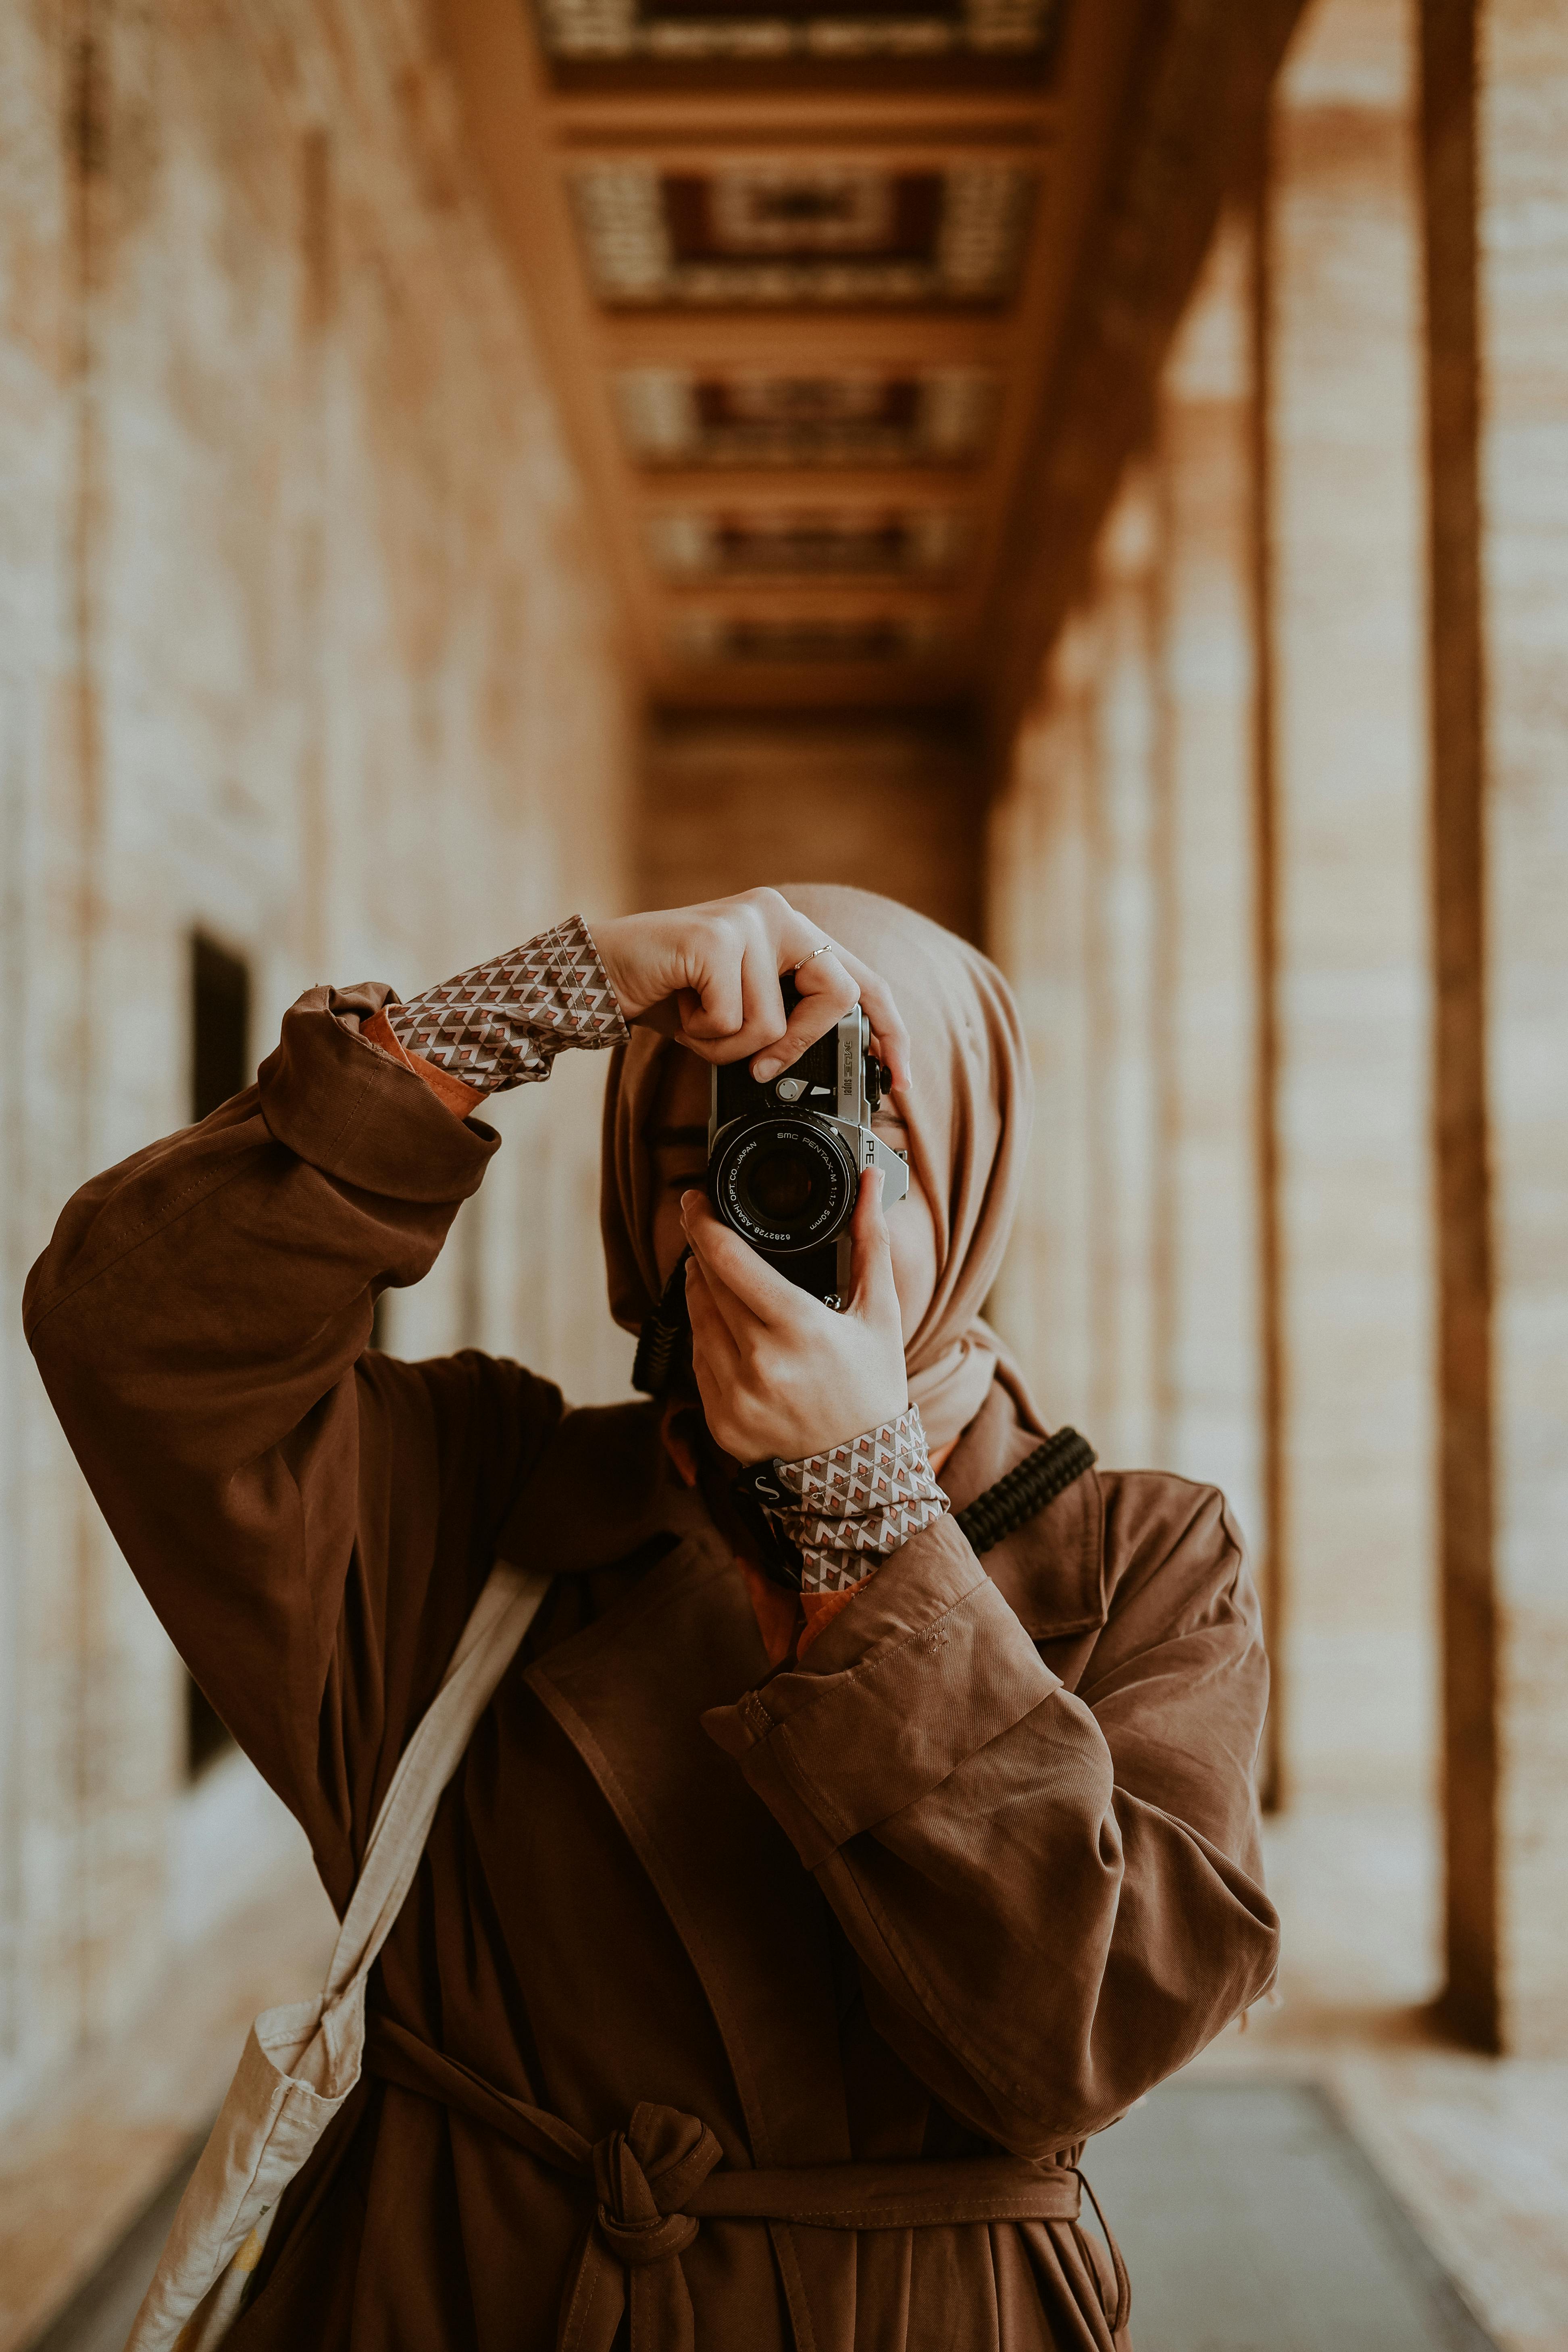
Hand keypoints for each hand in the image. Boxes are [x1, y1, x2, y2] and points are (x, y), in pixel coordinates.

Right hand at [589, 888, 910, 1085]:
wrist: (599, 976)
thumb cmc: (669, 997)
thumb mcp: (740, 1017)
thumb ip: (785, 1028)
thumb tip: (819, 1070)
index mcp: (792, 931)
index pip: (863, 980)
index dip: (889, 1030)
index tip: (897, 1079)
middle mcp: (778, 913)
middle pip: (837, 994)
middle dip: (797, 1043)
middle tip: (759, 1066)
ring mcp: (748, 920)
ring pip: (773, 1021)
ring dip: (728, 1045)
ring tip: (695, 1021)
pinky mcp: (716, 937)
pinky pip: (733, 1018)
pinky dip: (702, 1034)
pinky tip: (678, 1008)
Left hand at [681, 1170, 906, 1463]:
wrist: (861, 1471)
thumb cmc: (872, 1386)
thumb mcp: (879, 1311)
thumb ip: (870, 1241)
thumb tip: (872, 1181)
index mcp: (798, 1329)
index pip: (730, 1261)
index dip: (704, 1223)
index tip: (694, 1200)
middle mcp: (760, 1363)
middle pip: (706, 1285)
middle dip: (703, 1253)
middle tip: (709, 1233)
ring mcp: (735, 1396)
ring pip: (695, 1321)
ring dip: (700, 1291)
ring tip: (718, 1277)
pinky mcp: (719, 1422)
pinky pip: (697, 1362)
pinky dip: (705, 1338)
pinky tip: (726, 1329)